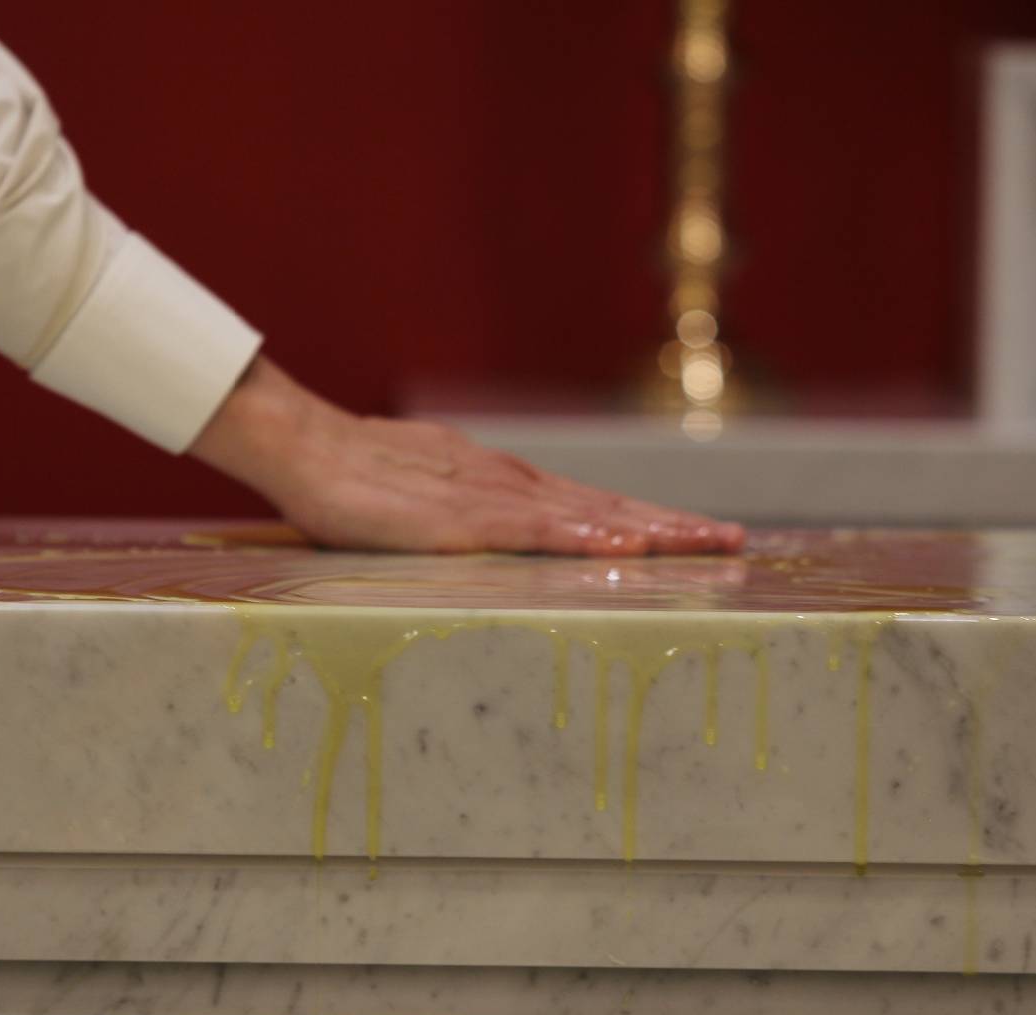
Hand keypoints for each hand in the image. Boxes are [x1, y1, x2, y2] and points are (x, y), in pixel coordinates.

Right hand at [189, 356, 743, 556]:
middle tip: (734, 541)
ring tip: (705, 545)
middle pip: (605, 506)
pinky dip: (587, 539)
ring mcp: (488, 496)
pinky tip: (626, 549)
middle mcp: (508, 483)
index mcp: (499, 482)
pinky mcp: (460, 516)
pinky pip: (536, 532)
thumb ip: (460, 517)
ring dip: (650, 531)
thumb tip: (487, 540)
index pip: (587, 504)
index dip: (644, 520)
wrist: (301, 444)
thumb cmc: (349, 477)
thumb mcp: (419, 500)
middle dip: (672, 526)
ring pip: (586, 515)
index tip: (695, 535)